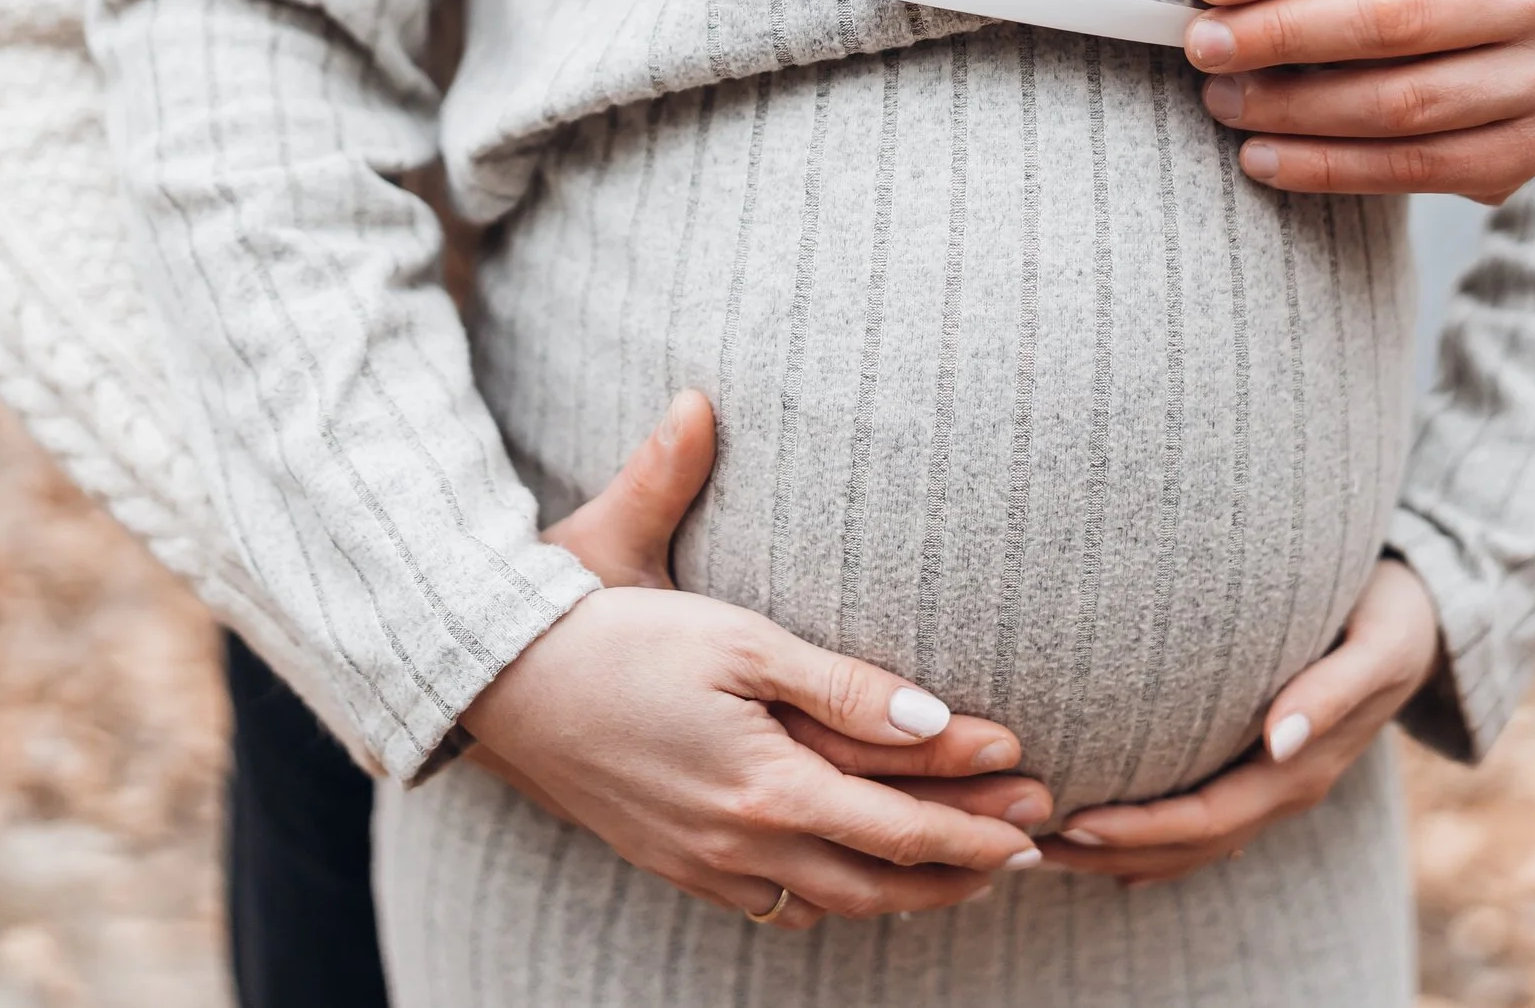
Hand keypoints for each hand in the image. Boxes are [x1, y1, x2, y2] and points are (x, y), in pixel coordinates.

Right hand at [461, 392, 1048, 927]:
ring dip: (902, 894)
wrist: (500, 676)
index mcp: (764, 785)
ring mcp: (702, 860)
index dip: (973, 823)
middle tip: (1028, 852)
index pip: (897, 825)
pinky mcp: (672, 858)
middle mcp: (738, 840)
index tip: (1034, 810)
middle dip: (959, 870)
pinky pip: (770, 904)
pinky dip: (828, 900)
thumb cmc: (621, 631)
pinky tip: (850, 885)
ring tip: (962, 877)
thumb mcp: (740, 637)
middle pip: (875, 880)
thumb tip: (932, 715)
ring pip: (827, 902)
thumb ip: (840, 681)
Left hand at [1043, 558, 1439, 886]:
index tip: (1070, 823)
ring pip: (1190, 842)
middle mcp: (1282, 786)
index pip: (1206, 821)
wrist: (1428, 614)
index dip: (1138, 832)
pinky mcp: (1262, 765)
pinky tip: (1099, 841)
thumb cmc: (1394, 613)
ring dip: (1118, 853)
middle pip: (1185, 846)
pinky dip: (1149, 839)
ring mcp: (1273, 782)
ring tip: (1042, 847)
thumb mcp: (1378, 643)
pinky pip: (1202, 819)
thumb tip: (1277, 742)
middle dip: (1107, 852)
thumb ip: (1331, 690)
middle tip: (1024, 845)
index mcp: (1301, 768)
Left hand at [1183, 0, 1534, 202]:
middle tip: (1206, 48)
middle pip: (1390, 18)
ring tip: (1224, 102)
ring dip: (1294, 109)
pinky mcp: (1526, 150)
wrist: (1505, 42)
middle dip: (1281, 34)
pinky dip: (1327, 169)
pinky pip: (1413, 168)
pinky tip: (1263, 159)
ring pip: (1400, 103)